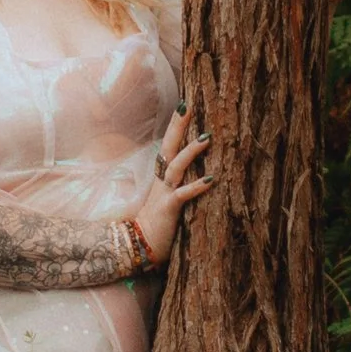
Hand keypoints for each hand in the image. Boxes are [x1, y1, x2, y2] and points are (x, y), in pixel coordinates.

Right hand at [130, 113, 211, 266]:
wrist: (139, 246)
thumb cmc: (155, 224)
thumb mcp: (165, 199)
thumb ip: (176, 184)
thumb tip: (195, 171)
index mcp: (161, 177)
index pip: (168, 146)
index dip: (175, 127)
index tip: (184, 106)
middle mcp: (162, 181)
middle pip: (168, 146)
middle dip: (177, 126)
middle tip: (188, 105)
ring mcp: (164, 193)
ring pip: (176, 167)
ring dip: (191, 151)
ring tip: (207, 137)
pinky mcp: (168, 208)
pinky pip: (183, 195)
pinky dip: (196, 187)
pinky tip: (211, 180)